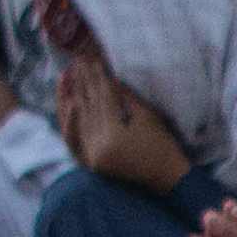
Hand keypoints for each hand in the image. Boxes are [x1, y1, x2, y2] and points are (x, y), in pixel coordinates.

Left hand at [59, 52, 191, 193]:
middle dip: (83, 82)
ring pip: (81, 119)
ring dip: (75, 95)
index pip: (102, 98)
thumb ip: (126, 96)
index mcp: (113, 135)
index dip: (98, 76)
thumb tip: (110, 76)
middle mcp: (98, 147)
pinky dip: (74, 118)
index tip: (92, 58)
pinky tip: (71, 102)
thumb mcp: (147, 117)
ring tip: (70, 75)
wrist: (166, 177)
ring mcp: (93, 156)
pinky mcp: (93, 161)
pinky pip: (79, 135)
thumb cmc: (163, 146)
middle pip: (89, 107)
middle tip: (77, 61)